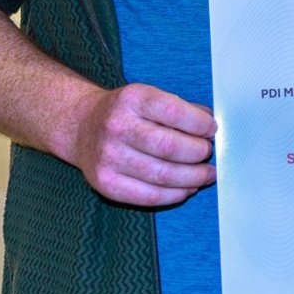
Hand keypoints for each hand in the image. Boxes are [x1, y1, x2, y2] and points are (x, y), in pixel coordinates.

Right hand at [69, 83, 215, 205]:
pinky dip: (175, 194)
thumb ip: (181, 109)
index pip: (174, 112)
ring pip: (163, 175)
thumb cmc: (125, 112)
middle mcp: (117, 127)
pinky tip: (187, 188)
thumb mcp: (149, 97)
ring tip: (206, 174)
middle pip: (170, 147)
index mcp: (132, 99)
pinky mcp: (105, 183)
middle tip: (208, 153)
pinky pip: (149, 196)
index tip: (212, 130)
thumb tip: (210, 126)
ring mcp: (108, 157)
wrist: (82, 126)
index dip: (200, 124)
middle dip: (199, 153)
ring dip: (193, 178)